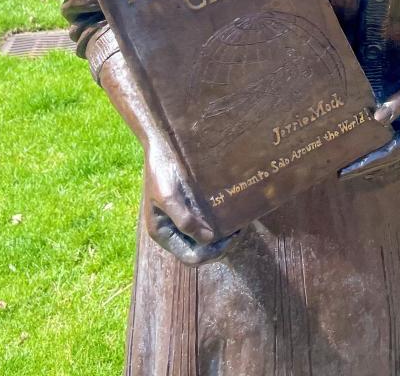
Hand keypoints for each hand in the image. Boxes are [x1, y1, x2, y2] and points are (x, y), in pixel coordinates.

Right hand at [143, 137, 241, 265]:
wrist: (161, 142)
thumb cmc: (161, 169)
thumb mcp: (169, 195)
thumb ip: (185, 220)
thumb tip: (207, 239)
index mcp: (162, 233)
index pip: (190, 257)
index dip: (212, 252)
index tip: (231, 238)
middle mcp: (170, 230)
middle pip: (198, 251)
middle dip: (219, 246)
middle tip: (238, 232)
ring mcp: (178, 219)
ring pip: (202, 240)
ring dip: (220, 238)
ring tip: (237, 225)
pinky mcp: (186, 207)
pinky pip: (203, 223)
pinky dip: (217, 224)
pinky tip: (229, 214)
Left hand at [340, 67, 399, 179]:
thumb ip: (399, 102)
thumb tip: (377, 118)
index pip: (389, 154)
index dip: (369, 162)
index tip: (350, 168)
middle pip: (388, 161)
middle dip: (365, 168)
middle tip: (341, 175)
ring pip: (391, 157)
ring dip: (372, 164)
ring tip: (350, 170)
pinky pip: (393, 148)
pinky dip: (380, 155)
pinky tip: (368, 156)